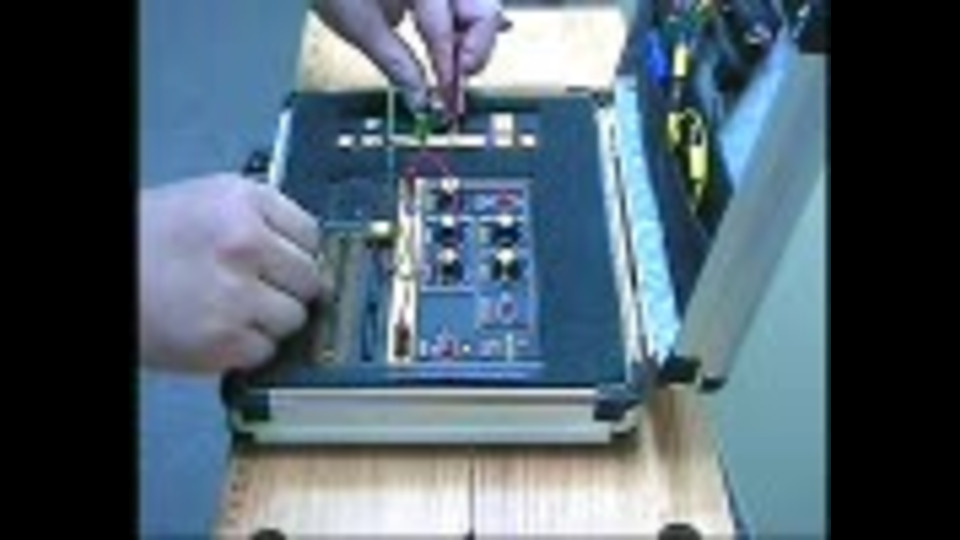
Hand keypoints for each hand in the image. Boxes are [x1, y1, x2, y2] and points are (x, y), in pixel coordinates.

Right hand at [138, 174, 330, 373]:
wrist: (112, 272)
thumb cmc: (146, 240)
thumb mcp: (207, 202)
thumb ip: (261, 219)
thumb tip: (306, 249)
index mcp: (244, 202)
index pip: (312, 234)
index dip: (300, 253)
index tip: (291, 262)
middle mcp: (246, 244)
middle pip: (310, 278)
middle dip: (289, 287)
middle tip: (260, 288)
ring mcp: (238, 294)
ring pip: (294, 318)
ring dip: (271, 320)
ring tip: (235, 309)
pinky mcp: (225, 339)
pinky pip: (266, 350)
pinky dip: (248, 347)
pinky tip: (221, 329)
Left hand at [314, 0, 507, 116]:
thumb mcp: (360, 25)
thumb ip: (396, 63)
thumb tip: (419, 97)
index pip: (445, 32)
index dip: (449, 70)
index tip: (449, 98)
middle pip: (483, 14)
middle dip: (475, 51)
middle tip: (457, 82)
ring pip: (479, 10)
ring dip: (473, 41)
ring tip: (459, 68)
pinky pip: (464, 4)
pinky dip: (467, 25)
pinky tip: (469, 44)